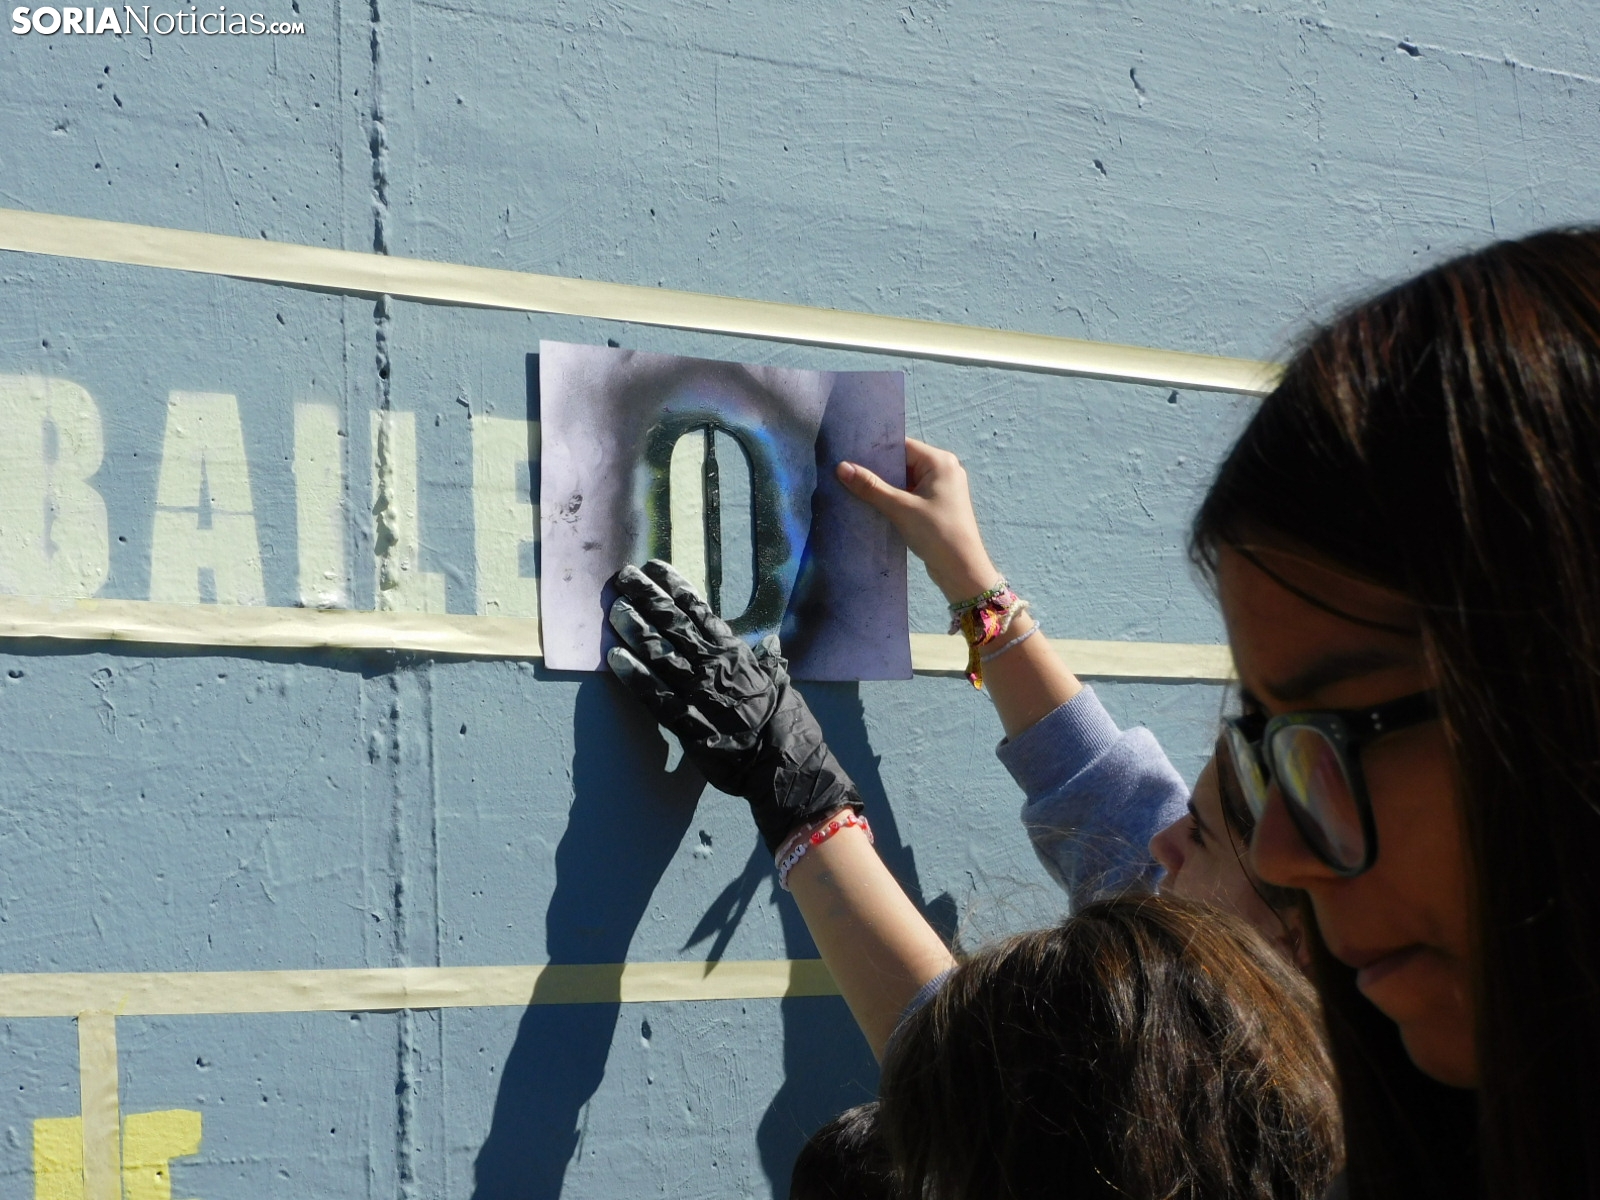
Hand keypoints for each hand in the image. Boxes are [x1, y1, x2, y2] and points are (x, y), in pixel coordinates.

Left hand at [606, 560, 862, 851]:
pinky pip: (655, 696)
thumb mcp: (780, 683)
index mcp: (735, 654)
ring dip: (635, 629)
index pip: (700, 612)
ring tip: (615, 608)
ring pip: (660, 654)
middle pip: (673, 625)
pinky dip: (634, 677)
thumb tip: (769, 643)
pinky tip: (616, 658)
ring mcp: (698, 694)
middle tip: (625, 575)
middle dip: (647, 597)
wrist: (784, 763)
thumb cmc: (785, 722)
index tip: (656, 567)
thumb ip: (768, 661)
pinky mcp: (687, 724)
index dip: (676, 588)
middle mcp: (713, 667)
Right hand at [836, 437, 1001, 602]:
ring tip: (856, 488)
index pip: (902, 447)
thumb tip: (842, 467)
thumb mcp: (900, 508)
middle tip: (848, 474)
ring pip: (906, 480)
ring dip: (885, 487)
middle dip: (878, 470)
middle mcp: (944, 470)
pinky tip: (874, 504)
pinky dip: (895, 499)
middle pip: (903, 463)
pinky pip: (911, 494)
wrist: (962, 569)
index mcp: (940, 462)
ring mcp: (942, 489)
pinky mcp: (937, 506)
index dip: (875, 452)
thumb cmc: (936, 533)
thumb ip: (871, 487)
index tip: (849, 456)